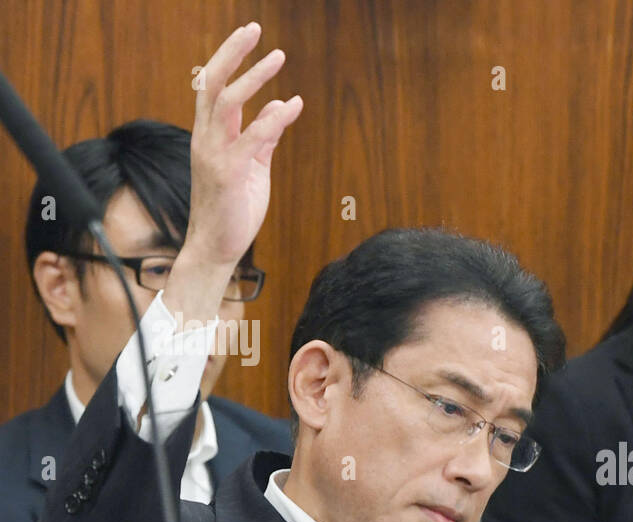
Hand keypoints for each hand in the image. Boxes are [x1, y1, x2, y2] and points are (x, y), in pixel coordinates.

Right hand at [167, 23, 301, 322]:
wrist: (217, 247)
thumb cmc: (234, 208)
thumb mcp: (254, 166)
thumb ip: (266, 135)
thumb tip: (285, 104)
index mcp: (211, 135)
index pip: (215, 87)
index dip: (231, 58)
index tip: (251, 35)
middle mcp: (207, 139)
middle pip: (213, 83)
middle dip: (233, 53)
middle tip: (255, 28)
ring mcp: (214, 155)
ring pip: (227, 103)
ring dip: (254, 77)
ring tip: (278, 57)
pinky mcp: (228, 175)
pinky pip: (249, 140)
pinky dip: (269, 120)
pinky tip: (289, 106)